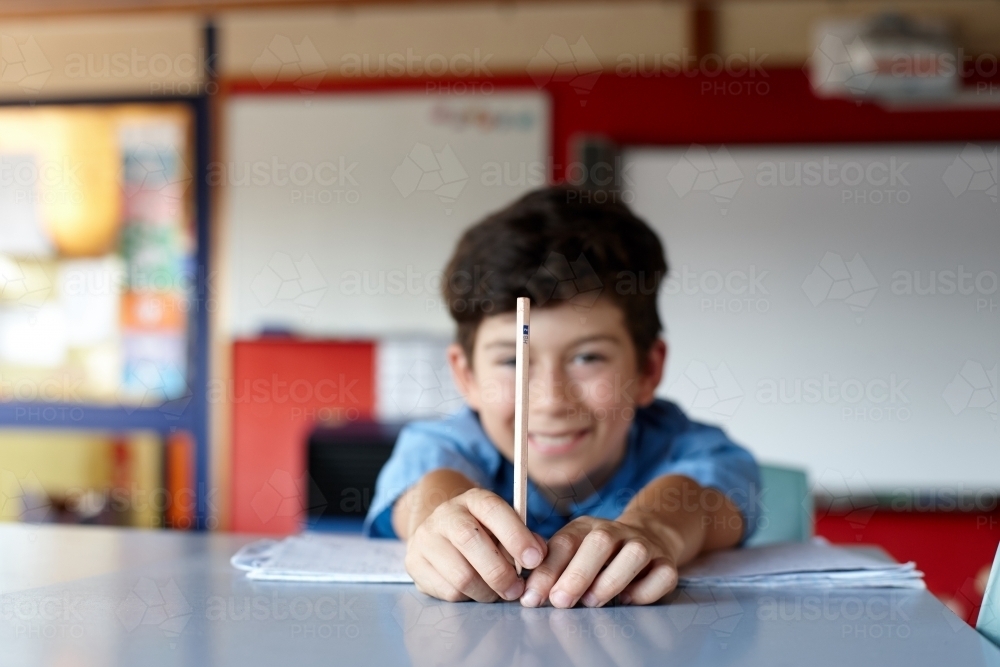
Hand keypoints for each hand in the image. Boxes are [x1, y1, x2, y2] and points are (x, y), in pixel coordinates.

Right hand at [404, 488, 546, 602]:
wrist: (441, 532)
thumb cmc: (483, 532)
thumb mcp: (504, 526)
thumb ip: (524, 538)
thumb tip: (539, 556)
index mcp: (473, 499)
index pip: (493, 510)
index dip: (516, 536)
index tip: (534, 560)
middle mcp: (445, 514)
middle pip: (471, 542)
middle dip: (500, 573)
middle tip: (516, 590)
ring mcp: (426, 538)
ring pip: (461, 575)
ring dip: (487, 592)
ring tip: (497, 592)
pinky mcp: (414, 563)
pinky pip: (448, 591)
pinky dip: (468, 597)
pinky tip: (475, 591)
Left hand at [520, 516, 682, 607]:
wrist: (649, 536)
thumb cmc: (599, 554)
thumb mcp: (573, 550)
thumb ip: (552, 565)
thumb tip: (528, 588)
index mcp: (586, 527)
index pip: (564, 542)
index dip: (546, 570)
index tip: (531, 596)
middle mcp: (615, 531)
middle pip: (598, 542)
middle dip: (577, 574)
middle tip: (560, 601)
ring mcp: (644, 545)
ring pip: (634, 555)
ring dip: (610, 580)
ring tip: (592, 601)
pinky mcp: (667, 563)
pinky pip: (662, 575)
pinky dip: (645, 591)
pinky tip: (627, 600)